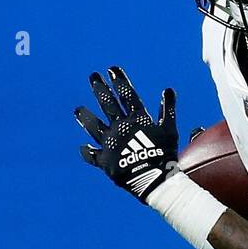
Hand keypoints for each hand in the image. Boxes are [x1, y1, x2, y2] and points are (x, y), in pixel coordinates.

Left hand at [76, 66, 178, 201]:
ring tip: (78, 110)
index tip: (112, 69)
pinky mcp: (104, 160)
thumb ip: (168, 110)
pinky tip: (83, 147)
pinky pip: (92, 155)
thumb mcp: (170, 130)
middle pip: (107, 104)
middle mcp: (120, 127)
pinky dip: (87, 152)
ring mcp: (110, 143)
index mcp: (136, 119)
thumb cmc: (164, 154)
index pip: (127, 95)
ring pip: (94, 126)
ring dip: (85, 117)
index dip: (119, 81)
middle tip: (93, 76)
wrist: (152, 178)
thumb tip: (168, 90)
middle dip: (100, 89)